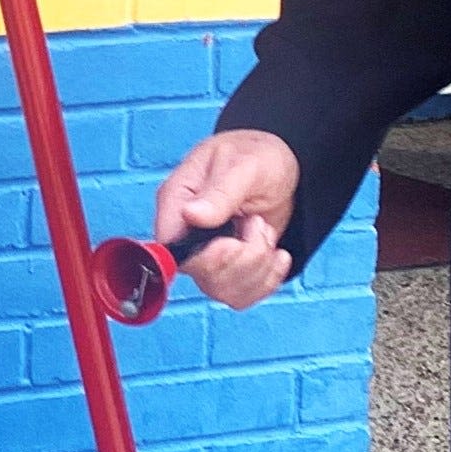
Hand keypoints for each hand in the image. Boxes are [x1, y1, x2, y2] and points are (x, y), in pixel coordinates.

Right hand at [152, 131, 300, 309]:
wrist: (280, 167)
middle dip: (241, 258)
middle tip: (256, 223)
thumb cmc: (256, 155)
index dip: (204, 255)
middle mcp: (186, 232)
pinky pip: (240, 297)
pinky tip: (276, 255)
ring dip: (257, 267)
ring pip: (222, 290)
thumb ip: (219, 192)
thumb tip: (190, 214)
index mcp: (177, 200)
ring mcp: (205, 254)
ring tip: (263, 231)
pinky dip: (266, 281)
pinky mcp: (227, 269)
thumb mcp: (243, 165)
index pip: (170, 247)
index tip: (232, 242)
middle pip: (200, 274)